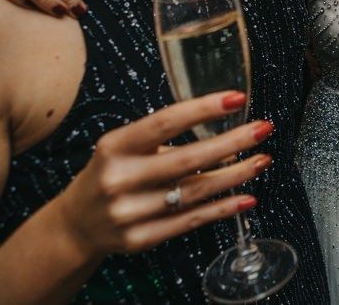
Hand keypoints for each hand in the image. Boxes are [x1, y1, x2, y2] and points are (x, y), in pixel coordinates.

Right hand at [58, 91, 271, 256]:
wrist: (76, 224)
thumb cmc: (111, 173)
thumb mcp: (125, 148)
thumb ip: (169, 141)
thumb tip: (229, 141)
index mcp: (115, 146)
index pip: (165, 122)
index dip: (203, 109)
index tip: (236, 98)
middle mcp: (120, 179)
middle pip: (187, 159)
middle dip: (232, 141)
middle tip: (262, 128)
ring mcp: (129, 212)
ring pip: (195, 191)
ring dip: (235, 175)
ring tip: (262, 160)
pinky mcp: (141, 239)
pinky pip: (191, 220)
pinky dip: (223, 209)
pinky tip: (247, 198)